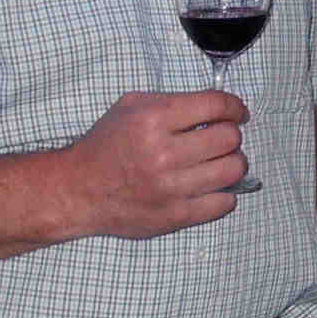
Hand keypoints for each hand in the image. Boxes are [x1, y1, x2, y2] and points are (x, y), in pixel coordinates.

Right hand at [65, 86, 249, 237]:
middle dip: (232, 135)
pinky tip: (212, 186)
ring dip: (234, 163)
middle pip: (229, 138)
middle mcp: (163, 153)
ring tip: (222, 162)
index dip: (234, 107)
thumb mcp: (129, 107)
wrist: (78, 190)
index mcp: (152, 119)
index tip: (238, 113)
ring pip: (232, 170)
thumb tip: (217, 108)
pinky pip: (223, 204)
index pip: (215, 106)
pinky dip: (225, 193)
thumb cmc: (105, 145)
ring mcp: (170, 188)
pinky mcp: (174, 216)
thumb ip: (171, 101)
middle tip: (223, 139)